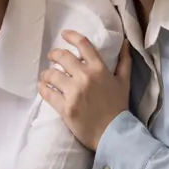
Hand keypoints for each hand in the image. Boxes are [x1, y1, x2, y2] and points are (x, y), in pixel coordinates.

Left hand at [38, 30, 131, 150]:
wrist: (114, 134)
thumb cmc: (119, 107)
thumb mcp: (124, 82)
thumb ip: (124, 61)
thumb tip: (125, 43)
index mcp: (99, 68)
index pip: (83, 44)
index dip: (71, 36)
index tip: (64, 34)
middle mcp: (85, 77)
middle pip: (62, 56)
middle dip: (54, 54)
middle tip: (52, 57)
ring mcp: (73, 92)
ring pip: (51, 74)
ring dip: (47, 73)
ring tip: (47, 76)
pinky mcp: (64, 107)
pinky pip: (47, 92)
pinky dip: (42, 88)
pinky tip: (43, 87)